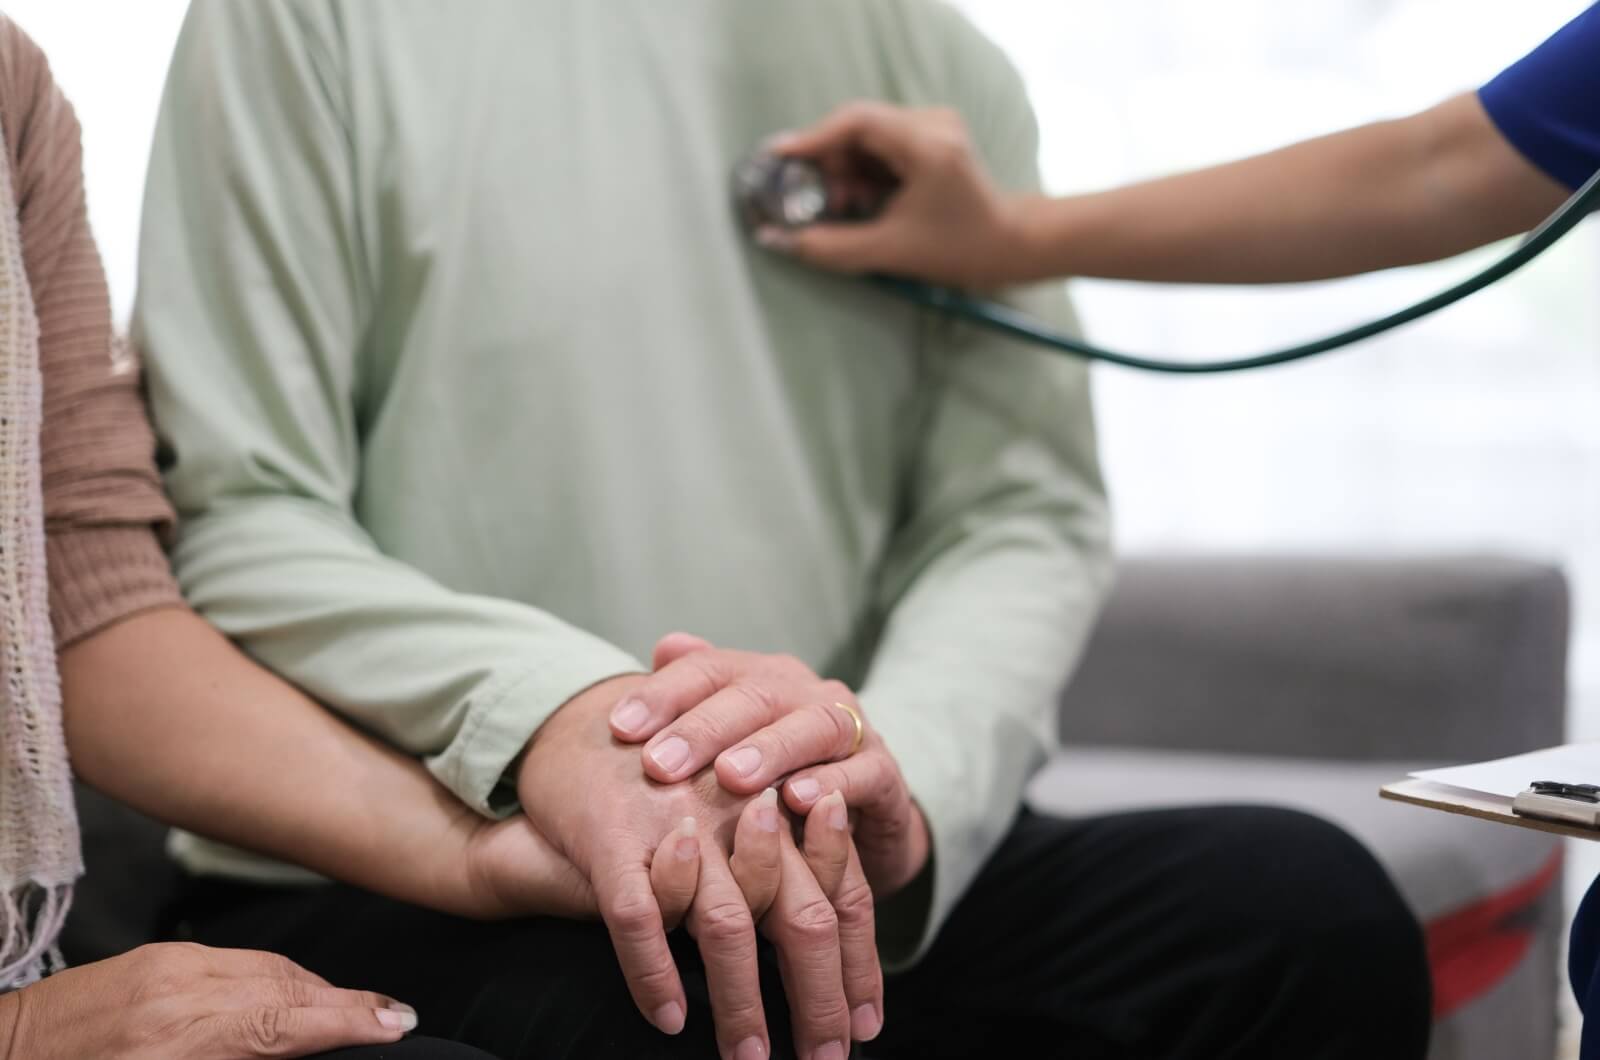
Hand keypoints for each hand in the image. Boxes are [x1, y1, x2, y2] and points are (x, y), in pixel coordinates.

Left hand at [0, 943, 416, 1058]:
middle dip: (346, 1003)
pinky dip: (279, 976)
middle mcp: (177, 991)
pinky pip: (239, 959)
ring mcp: (167, 965)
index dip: (346, 1021)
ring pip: (268, 967)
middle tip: (394, 1016)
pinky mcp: (158, 956)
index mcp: (177, 1041)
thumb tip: (294, 1049)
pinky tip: (295, 993)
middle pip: (286, 986)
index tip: (395, 1023)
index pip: (283, 1021)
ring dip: (317, 989)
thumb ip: (236, 1057)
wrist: (7, 1059)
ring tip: (355, 1010)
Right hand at [519, 676, 880, 1058]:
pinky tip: (670, 1018)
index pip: (842, 896)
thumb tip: (826, 943)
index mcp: (782, 809)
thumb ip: (782, 865)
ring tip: (751, 1059)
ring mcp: (677, 823)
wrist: (580, 724)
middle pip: (801, 916)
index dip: (857, 964)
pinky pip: (638, 915)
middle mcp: (739, 814)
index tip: (868, 1024)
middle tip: (829, 1059)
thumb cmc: (668, 778)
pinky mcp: (612, 833)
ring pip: (726, 925)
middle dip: (818, 998)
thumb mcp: (737, 811)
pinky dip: (653, 971)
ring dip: (743, 1002)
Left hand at [613, 635, 930, 895]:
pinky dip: (832, 784)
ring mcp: (852, 729)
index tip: (619, 727)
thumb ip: (698, 694)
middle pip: (754, 694)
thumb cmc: (777, 776)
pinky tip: (797, 801)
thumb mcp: (733, 740)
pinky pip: (862, 773)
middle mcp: (806, 692)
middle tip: (659, 764)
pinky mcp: (884, 773)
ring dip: (769, 750)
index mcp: (761, 677)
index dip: (663, 694)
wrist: (859, 816)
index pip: (708, 669)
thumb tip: (664, 646)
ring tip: (731, 777)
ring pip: (812, 726)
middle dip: (703, 728)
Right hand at [757, 102, 1029, 289]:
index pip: (856, 121)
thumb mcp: (889, 252)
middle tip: (823, 202)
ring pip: (866, 136)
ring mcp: (935, 125)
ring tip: (851, 207)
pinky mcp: (933, 135)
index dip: (812, 138)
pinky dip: (865, 170)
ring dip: (847, 170)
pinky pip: (882, 143)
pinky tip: (868, 200)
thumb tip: (775, 241)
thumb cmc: (960, 249)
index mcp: (926, 144)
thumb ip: (828, 247)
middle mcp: (932, 123)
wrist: (1010, 245)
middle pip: (857, 127)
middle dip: (831, 164)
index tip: (779, 157)